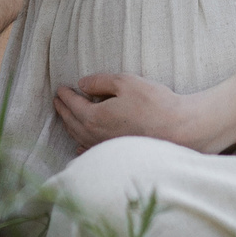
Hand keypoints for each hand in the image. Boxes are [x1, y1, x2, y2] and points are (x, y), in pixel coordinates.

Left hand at [53, 72, 219, 153]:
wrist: (178, 129)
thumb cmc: (153, 103)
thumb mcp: (125, 82)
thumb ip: (100, 82)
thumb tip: (82, 84)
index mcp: (94, 117)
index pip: (73, 105)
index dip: (65, 95)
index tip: (60, 89)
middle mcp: (95, 136)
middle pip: (72, 122)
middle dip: (63, 110)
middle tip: (58, 100)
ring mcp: (105, 148)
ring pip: (79, 137)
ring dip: (69, 125)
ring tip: (65, 117)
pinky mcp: (117, 154)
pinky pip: (91, 151)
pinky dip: (81, 146)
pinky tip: (79, 146)